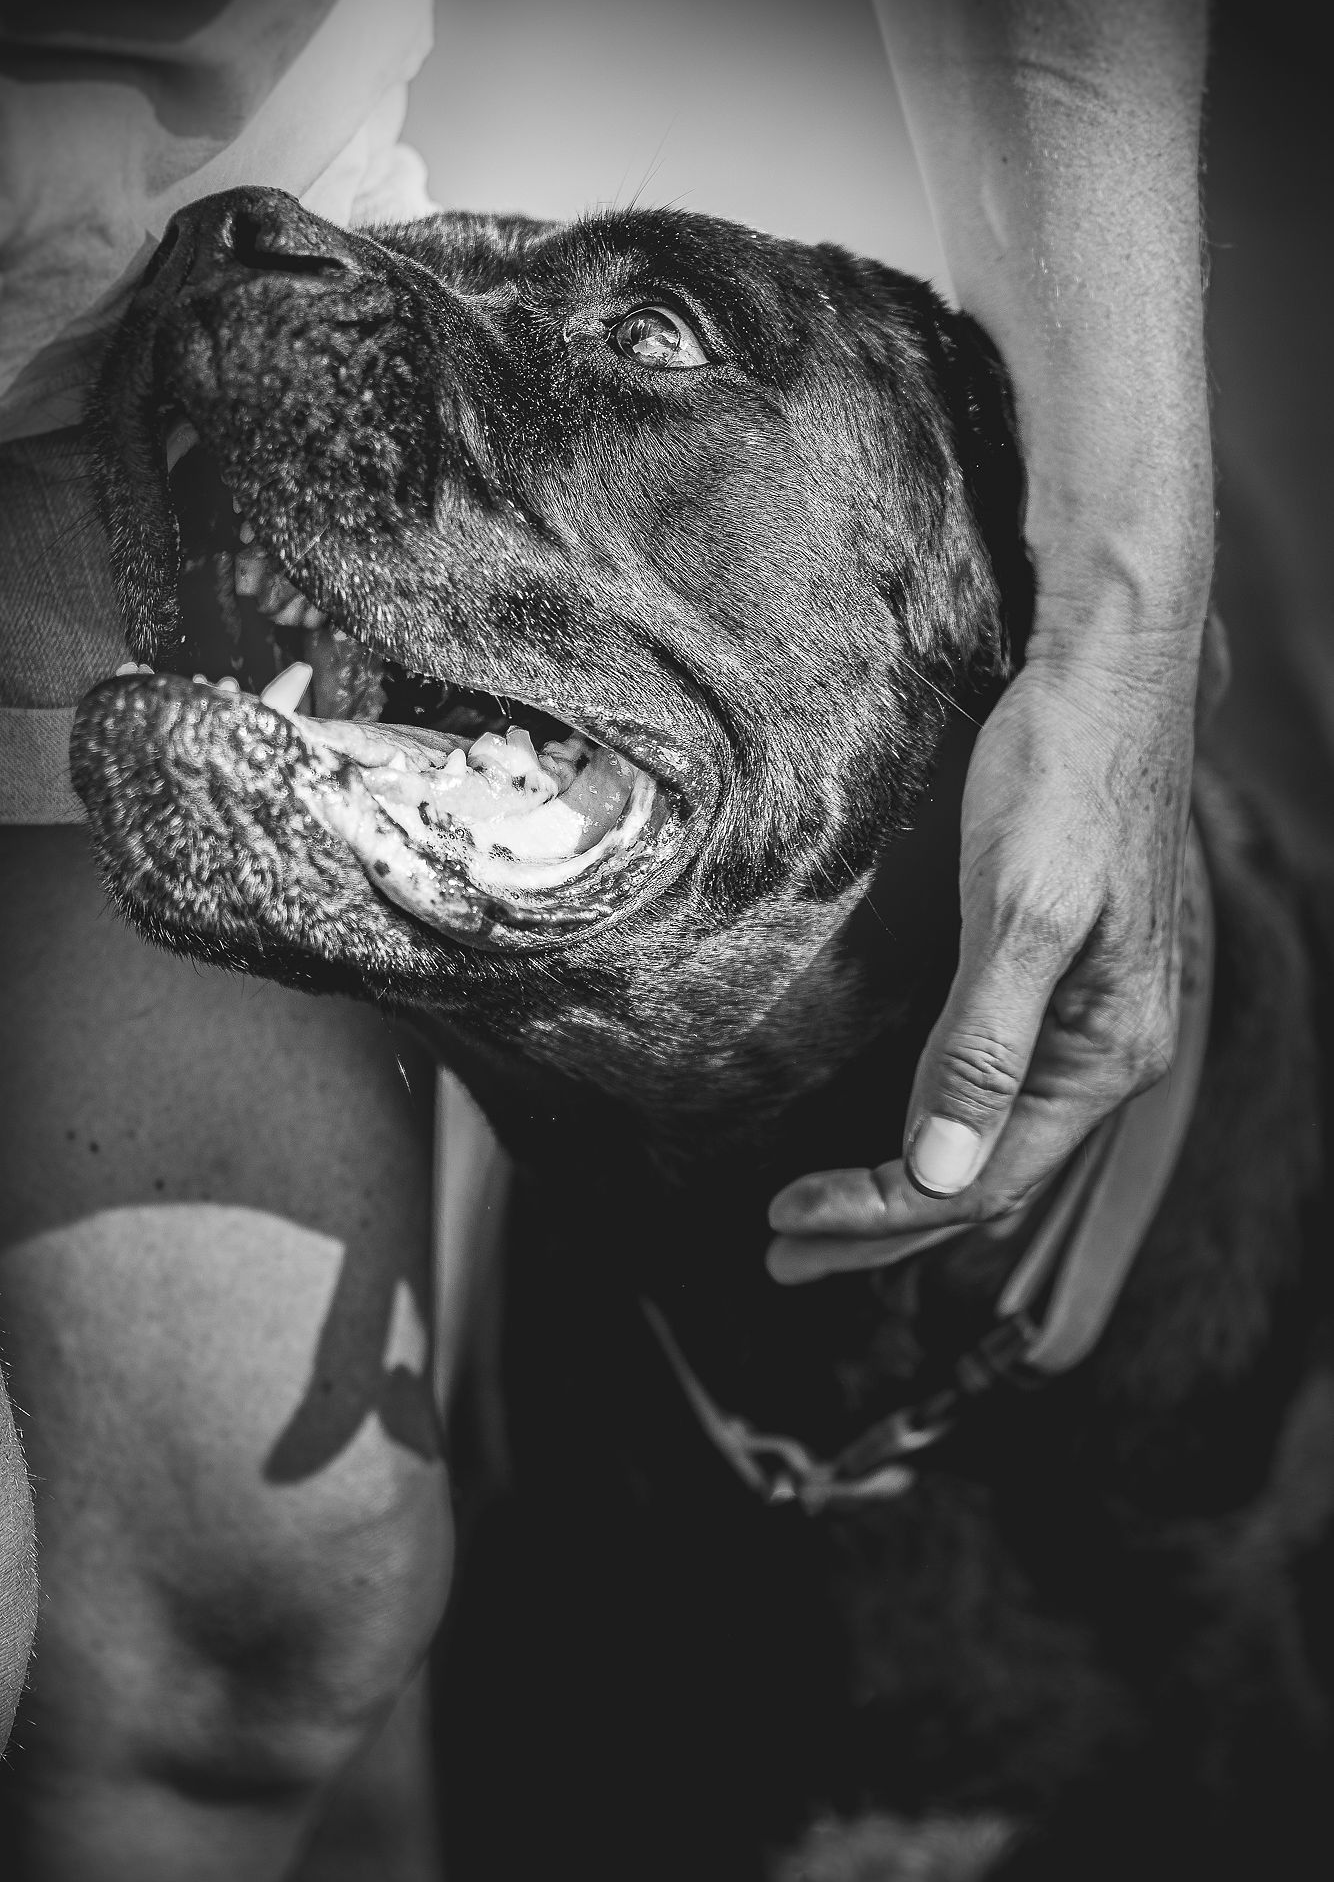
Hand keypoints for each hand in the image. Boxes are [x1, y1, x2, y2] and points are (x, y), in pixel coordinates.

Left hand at [768, 633, 1202, 1283]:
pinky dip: (933, 1127)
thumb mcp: (1020, 912)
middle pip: (984, 1175)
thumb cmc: (1063, 779)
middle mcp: (1105, 1050)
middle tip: (781, 1254)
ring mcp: (1086, 1016)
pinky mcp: (1058, 976)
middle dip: (880, 1225)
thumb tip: (937, 1175)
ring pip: (989, 1138)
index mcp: (1105, 1051)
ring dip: (903, 1185)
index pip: (978, 1179)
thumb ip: (984, 1047)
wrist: (1105, 675)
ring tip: (821, 1219)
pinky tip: (890, 1130)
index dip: (876, 1213)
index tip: (782, 1222)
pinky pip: (996, 1090)